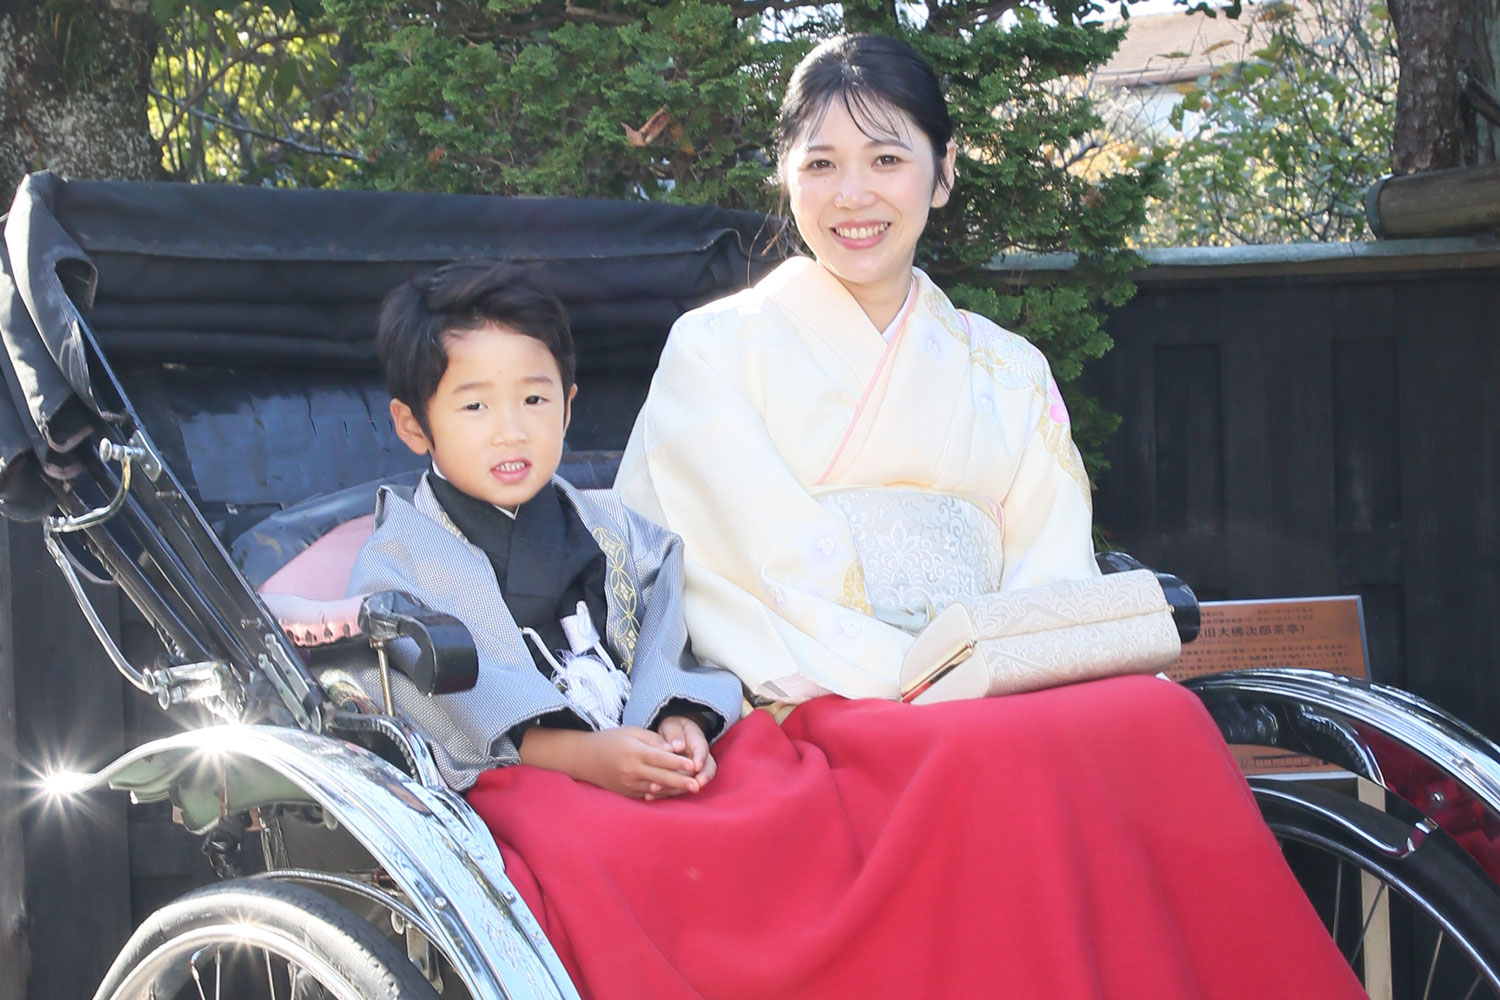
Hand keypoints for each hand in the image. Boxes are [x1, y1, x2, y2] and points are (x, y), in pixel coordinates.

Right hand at [521, 725, 699, 798]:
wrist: (585, 758)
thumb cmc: (612, 740)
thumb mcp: (632, 732)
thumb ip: (654, 740)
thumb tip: (676, 749)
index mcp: (633, 752)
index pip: (660, 758)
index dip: (678, 762)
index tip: (693, 764)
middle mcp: (631, 770)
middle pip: (661, 777)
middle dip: (681, 781)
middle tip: (698, 784)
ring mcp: (628, 784)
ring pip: (656, 788)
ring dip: (674, 789)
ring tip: (690, 789)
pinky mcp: (626, 793)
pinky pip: (647, 794)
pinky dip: (661, 793)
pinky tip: (674, 793)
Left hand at [650, 715, 716, 799]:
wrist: (673, 735)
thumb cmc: (673, 729)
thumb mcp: (673, 726)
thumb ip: (675, 734)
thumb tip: (678, 746)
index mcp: (698, 742)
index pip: (703, 750)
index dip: (701, 759)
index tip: (696, 767)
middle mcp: (699, 759)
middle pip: (702, 772)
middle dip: (690, 780)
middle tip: (680, 784)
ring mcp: (692, 772)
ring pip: (689, 784)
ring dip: (673, 789)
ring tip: (654, 789)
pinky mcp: (682, 781)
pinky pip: (676, 789)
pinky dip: (663, 793)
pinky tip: (649, 795)